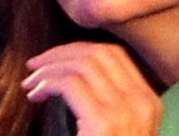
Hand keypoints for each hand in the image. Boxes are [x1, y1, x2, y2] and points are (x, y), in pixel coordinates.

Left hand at [21, 42, 161, 135]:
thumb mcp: (114, 128)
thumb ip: (104, 101)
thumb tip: (71, 68)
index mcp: (148, 103)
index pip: (113, 55)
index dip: (78, 50)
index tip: (54, 59)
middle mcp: (143, 102)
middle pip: (97, 53)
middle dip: (60, 53)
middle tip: (34, 65)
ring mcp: (127, 111)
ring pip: (81, 63)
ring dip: (49, 67)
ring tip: (30, 82)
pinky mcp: (105, 122)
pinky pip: (69, 83)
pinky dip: (46, 82)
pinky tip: (35, 96)